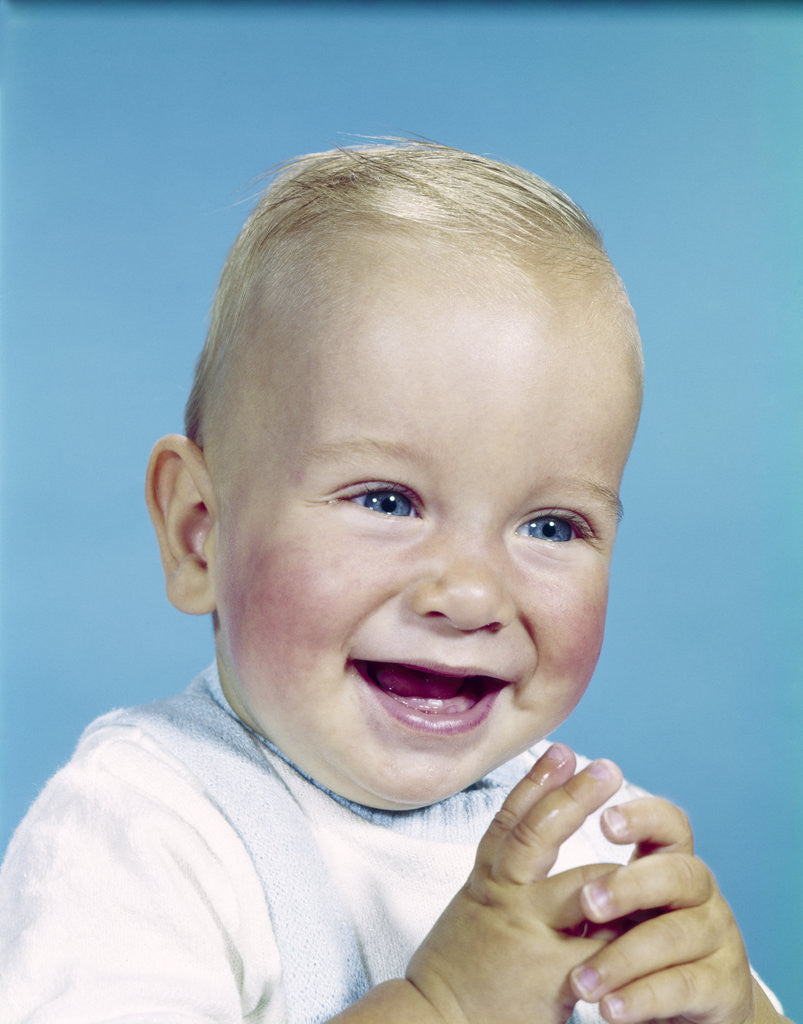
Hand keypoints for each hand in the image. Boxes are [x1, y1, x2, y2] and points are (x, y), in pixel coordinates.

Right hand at [406, 744, 624, 1023]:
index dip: (537, 782)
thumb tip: (544, 830)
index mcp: (486, 882)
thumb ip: (507, 874)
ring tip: (651, 847)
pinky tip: (650, 918)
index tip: (561, 750)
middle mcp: (505, 900)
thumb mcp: (476, 906)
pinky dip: (626, 933)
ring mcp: (530, 939)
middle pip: (539, 836)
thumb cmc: (460, 965)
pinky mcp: (555, 982)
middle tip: (606, 768)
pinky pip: (604, 948)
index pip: (511, 821)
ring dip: (619, 874)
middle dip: (575, 798)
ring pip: (587, 888)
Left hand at [568, 796, 781, 1023]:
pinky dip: (642, 997)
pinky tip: (610, 1010)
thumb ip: (591, 889)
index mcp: (671, 862)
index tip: (604, 821)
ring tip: (579, 982)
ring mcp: (717, 938)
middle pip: (677, 873)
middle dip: (629, 885)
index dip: (642, 817)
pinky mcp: (723, 986)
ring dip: (622, 957)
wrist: (691, 1011)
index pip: (668, 824)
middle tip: (587, 902)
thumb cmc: (639, 945)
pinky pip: (683, 986)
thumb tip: (531, 880)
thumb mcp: (618, 911)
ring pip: (674, 935)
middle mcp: (700, 893)